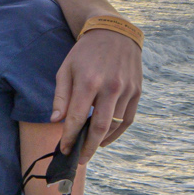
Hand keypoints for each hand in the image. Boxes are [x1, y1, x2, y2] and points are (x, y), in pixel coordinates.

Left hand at [51, 29, 140, 160]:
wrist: (114, 33)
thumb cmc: (84, 53)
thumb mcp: (65, 69)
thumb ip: (61, 97)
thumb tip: (56, 121)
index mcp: (88, 82)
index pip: (77, 118)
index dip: (70, 137)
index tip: (64, 149)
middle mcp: (110, 87)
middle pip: (100, 128)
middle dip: (87, 148)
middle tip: (79, 161)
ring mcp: (126, 90)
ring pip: (115, 126)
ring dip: (102, 141)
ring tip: (89, 149)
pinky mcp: (137, 91)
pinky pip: (128, 119)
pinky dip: (117, 133)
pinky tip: (105, 139)